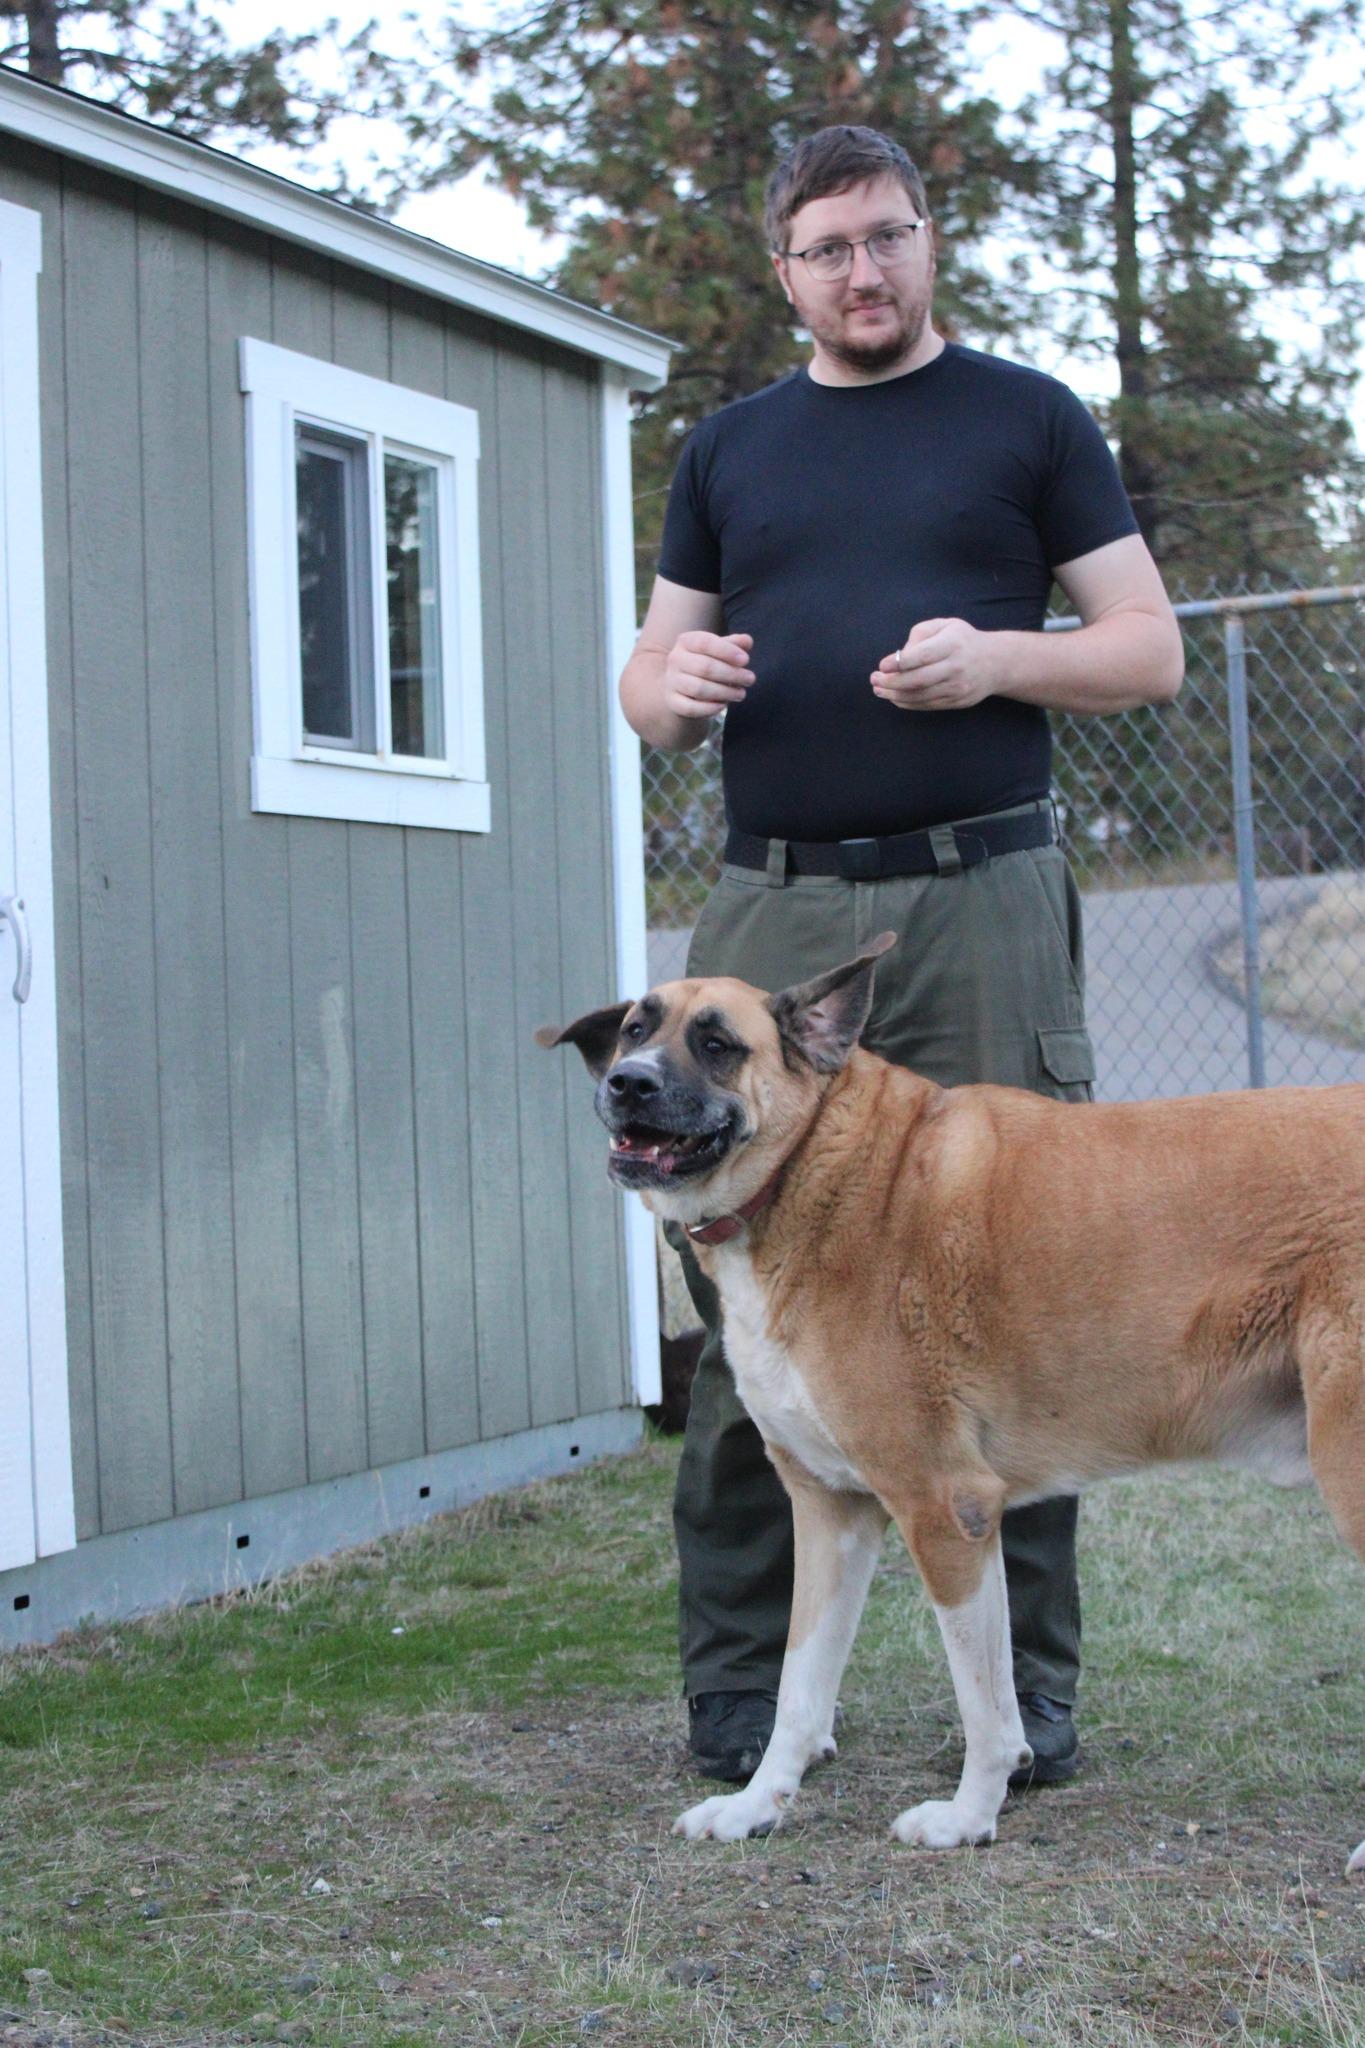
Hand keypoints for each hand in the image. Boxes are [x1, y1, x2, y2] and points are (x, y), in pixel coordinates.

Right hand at [663, 631, 754, 721]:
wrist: (683, 686)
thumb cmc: (707, 662)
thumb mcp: (720, 650)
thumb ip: (734, 644)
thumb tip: (747, 641)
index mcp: (686, 641)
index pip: (705, 643)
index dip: (727, 651)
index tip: (746, 660)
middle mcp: (675, 659)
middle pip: (705, 667)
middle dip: (731, 674)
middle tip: (750, 679)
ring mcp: (672, 681)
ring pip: (699, 689)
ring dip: (724, 692)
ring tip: (741, 693)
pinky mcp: (673, 701)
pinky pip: (691, 708)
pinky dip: (709, 708)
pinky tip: (724, 705)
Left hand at [871, 618, 998, 709]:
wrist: (995, 663)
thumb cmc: (962, 640)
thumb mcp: (945, 625)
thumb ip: (920, 634)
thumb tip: (900, 656)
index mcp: (953, 643)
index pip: (922, 655)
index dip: (899, 662)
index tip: (882, 665)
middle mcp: (956, 667)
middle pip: (918, 680)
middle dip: (891, 682)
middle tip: (874, 679)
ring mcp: (957, 687)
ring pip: (920, 696)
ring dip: (894, 695)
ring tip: (878, 689)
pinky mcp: (957, 701)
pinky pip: (926, 705)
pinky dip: (906, 702)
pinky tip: (894, 697)